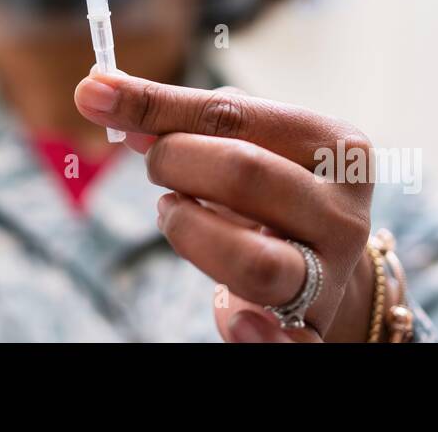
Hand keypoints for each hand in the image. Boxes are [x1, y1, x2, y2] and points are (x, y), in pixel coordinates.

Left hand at [74, 71, 377, 342]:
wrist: (323, 258)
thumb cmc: (270, 185)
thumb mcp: (241, 139)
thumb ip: (177, 118)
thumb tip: (100, 94)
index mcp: (335, 146)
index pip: (232, 115)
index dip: (156, 106)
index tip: (95, 96)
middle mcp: (342, 209)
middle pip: (244, 174)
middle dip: (176, 163)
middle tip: (156, 168)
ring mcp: (333, 273)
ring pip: (255, 262)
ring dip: (191, 234)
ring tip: (174, 215)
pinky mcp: (314, 328)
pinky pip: (287, 343)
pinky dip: (256, 336)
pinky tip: (234, 318)